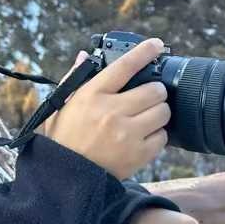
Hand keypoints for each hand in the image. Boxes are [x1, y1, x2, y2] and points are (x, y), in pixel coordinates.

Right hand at [38, 38, 169, 179]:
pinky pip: (162, 137)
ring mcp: (127, 134)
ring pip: (163, 112)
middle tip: (148, 96)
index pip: (124, 65)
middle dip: (155, 91)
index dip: (144, 51)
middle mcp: (112, 111)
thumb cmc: (63, 138)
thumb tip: (84, 56)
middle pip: (154, 90)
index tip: (156, 44)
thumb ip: (75, 79)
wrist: (66, 178)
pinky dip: (156, 136)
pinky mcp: (138, 154)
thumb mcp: (62, 105)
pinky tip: (142, 137)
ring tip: (145, 118)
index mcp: (92, 95)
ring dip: (158, 113)